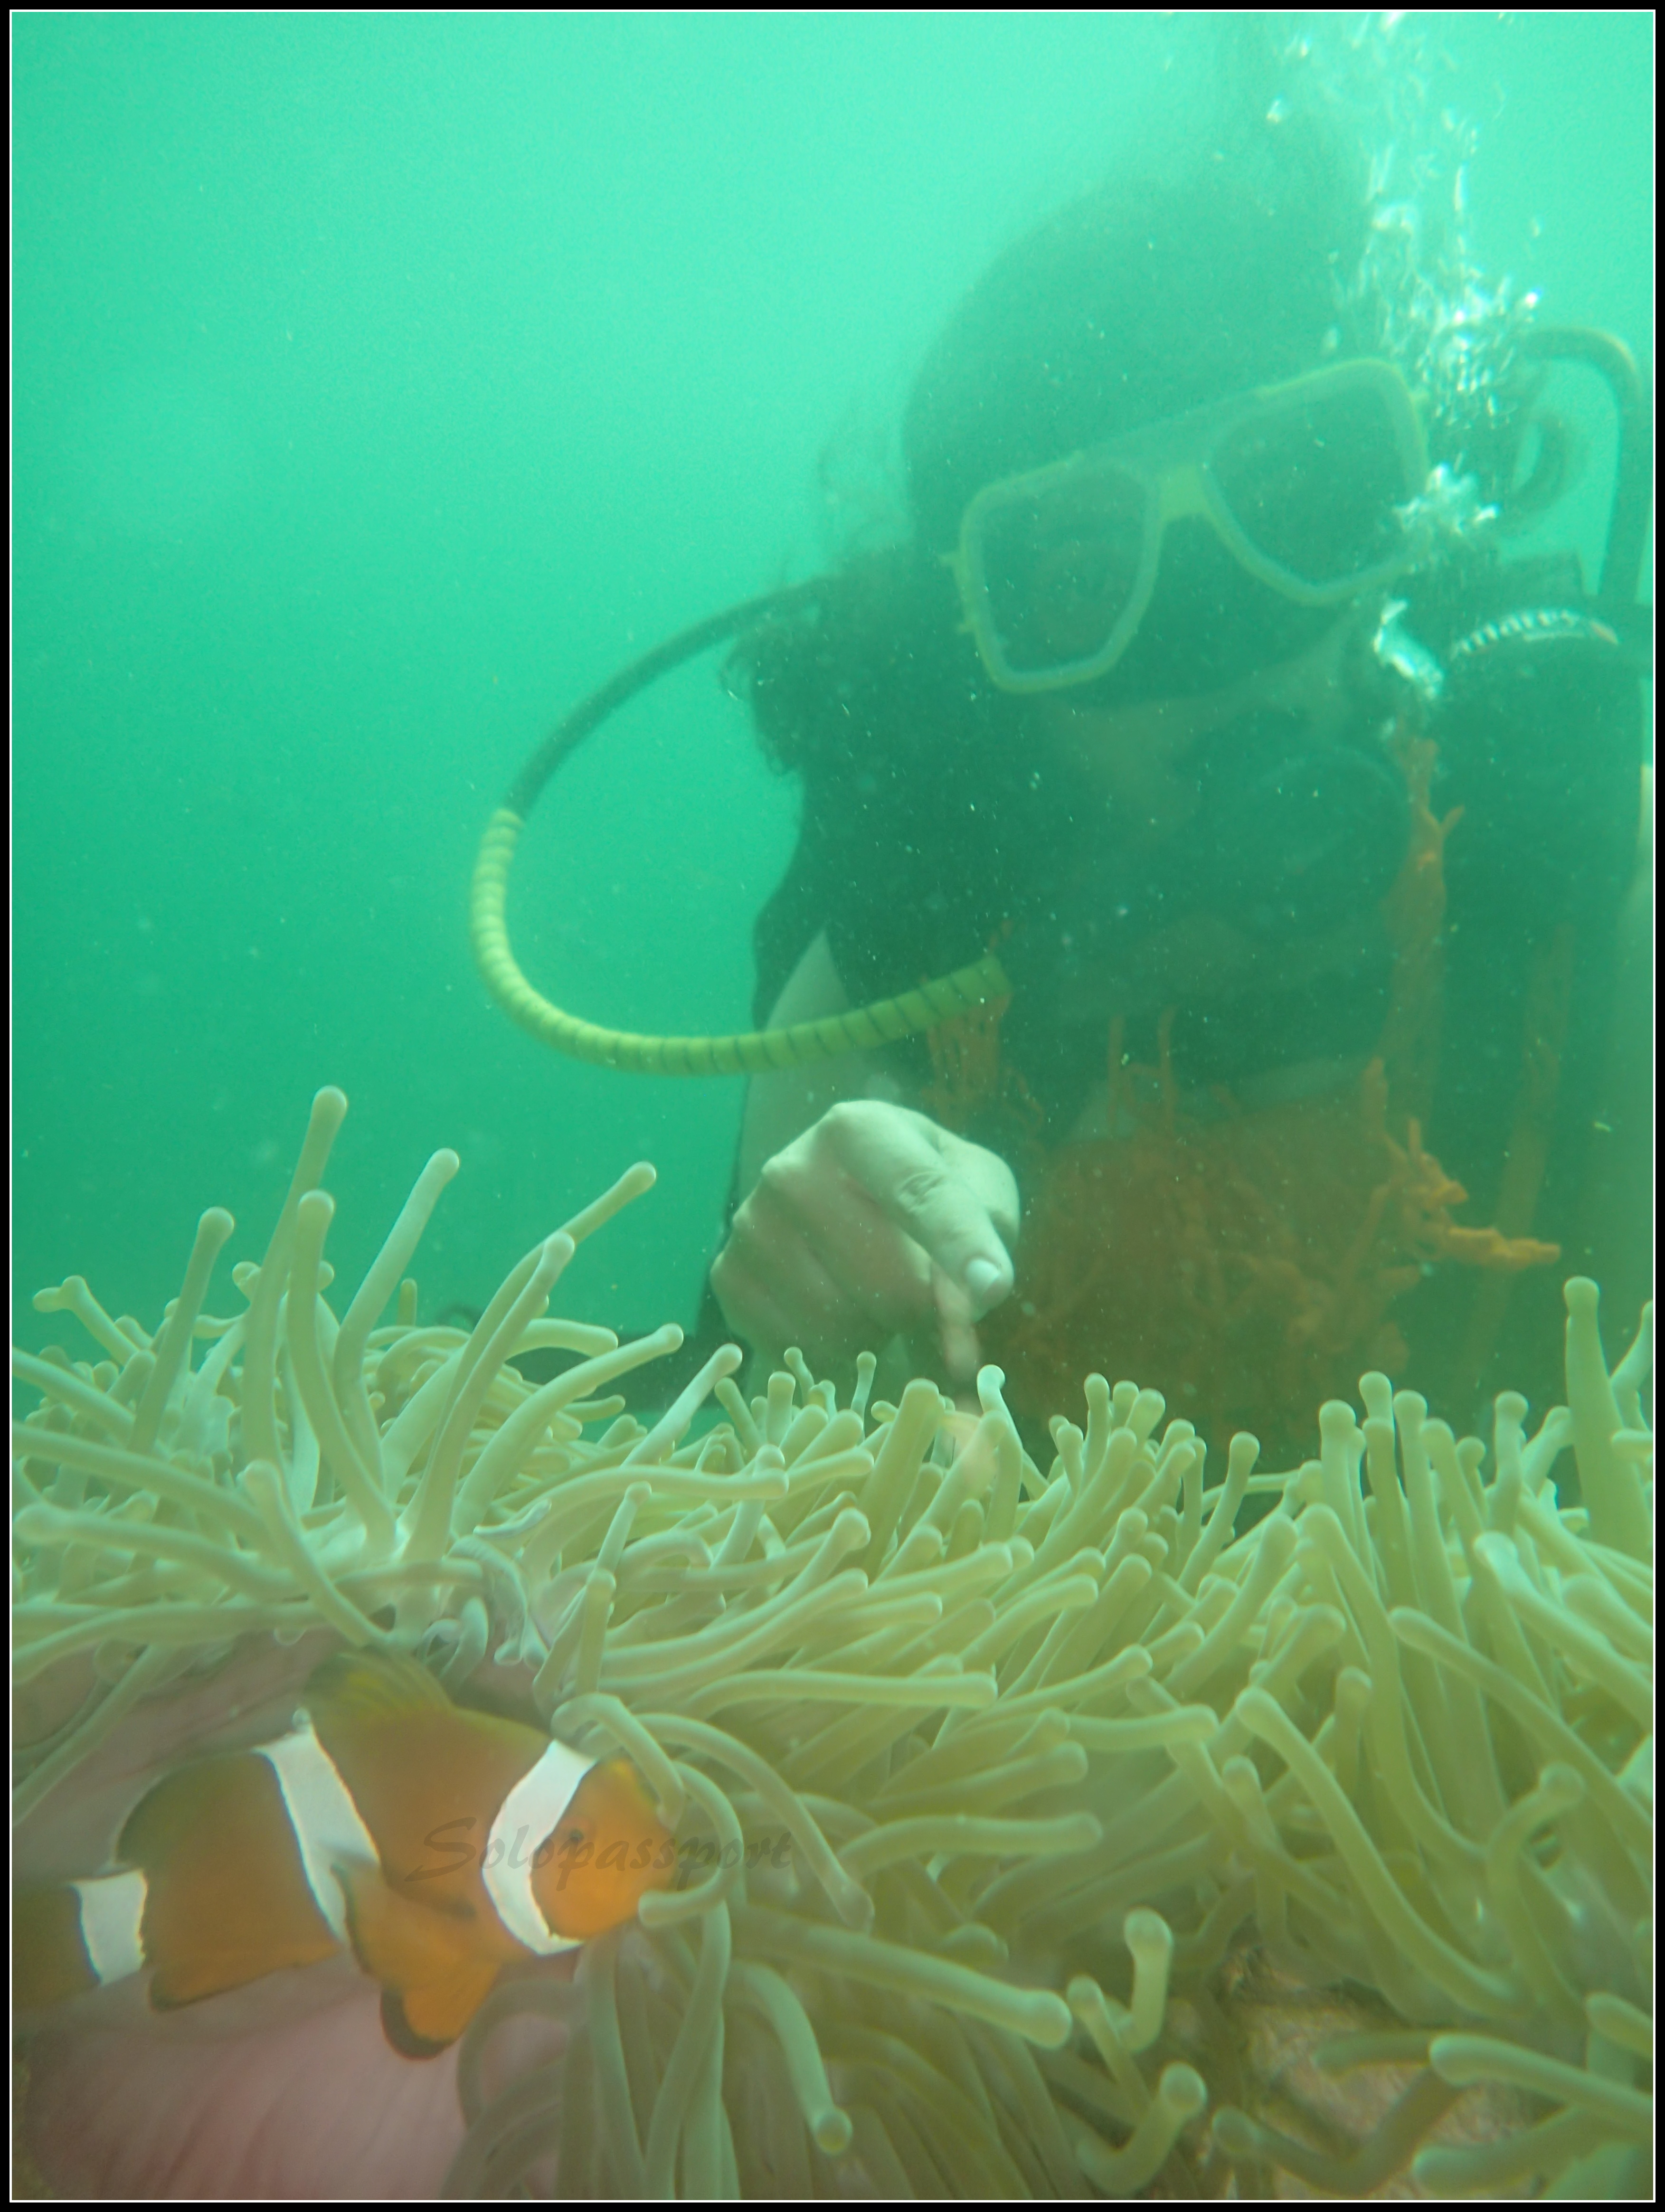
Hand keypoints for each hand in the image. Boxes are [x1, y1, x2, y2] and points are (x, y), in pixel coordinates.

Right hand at [711, 1100, 1018, 1383]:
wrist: (849, 1200)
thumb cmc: (927, 1193)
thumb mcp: (977, 1194)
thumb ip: (985, 1240)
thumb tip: (979, 1300)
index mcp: (860, 1129)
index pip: (918, 1191)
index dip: (960, 1244)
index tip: (995, 1287)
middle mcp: (791, 1168)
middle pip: (889, 1281)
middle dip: (924, 1308)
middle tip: (922, 1294)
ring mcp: (751, 1224)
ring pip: (843, 1326)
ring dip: (879, 1334)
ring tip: (877, 1296)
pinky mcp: (728, 1277)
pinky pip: (799, 1350)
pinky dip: (833, 1352)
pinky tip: (839, 1312)